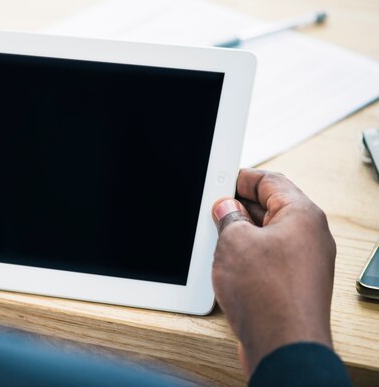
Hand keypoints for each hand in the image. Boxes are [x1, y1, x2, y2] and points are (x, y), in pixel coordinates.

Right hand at [211, 169, 335, 376]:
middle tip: (213, 209)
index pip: (270, 181)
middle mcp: (309, 236)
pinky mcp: (294, 284)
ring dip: (241, 233)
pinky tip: (227, 262)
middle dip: (238, 207)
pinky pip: (269, 258)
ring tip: (216, 236)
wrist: (283, 345)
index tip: (222, 179)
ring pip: (268, 234)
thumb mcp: (233, 242)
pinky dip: (248, 255)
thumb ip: (228, 217)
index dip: (241, 178)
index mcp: (302, 215)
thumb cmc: (268, 295)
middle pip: (270, 207)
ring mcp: (304, 262)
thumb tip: (226, 209)